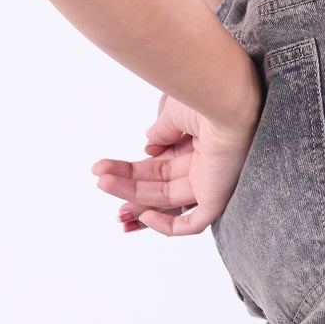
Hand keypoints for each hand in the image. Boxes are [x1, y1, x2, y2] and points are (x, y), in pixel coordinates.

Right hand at [90, 70, 263, 237]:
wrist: (225, 99)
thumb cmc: (204, 97)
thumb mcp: (172, 113)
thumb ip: (160, 132)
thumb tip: (148, 148)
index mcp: (195, 141)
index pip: (159, 165)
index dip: (132, 170)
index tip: (105, 166)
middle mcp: (203, 162)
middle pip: (158, 183)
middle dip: (127, 183)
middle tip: (99, 179)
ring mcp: (209, 181)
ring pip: (166, 200)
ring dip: (134, 196)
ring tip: (104, 184)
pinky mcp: (216, 198)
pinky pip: (192, 224)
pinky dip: (166, 226)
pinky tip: (143, 214)